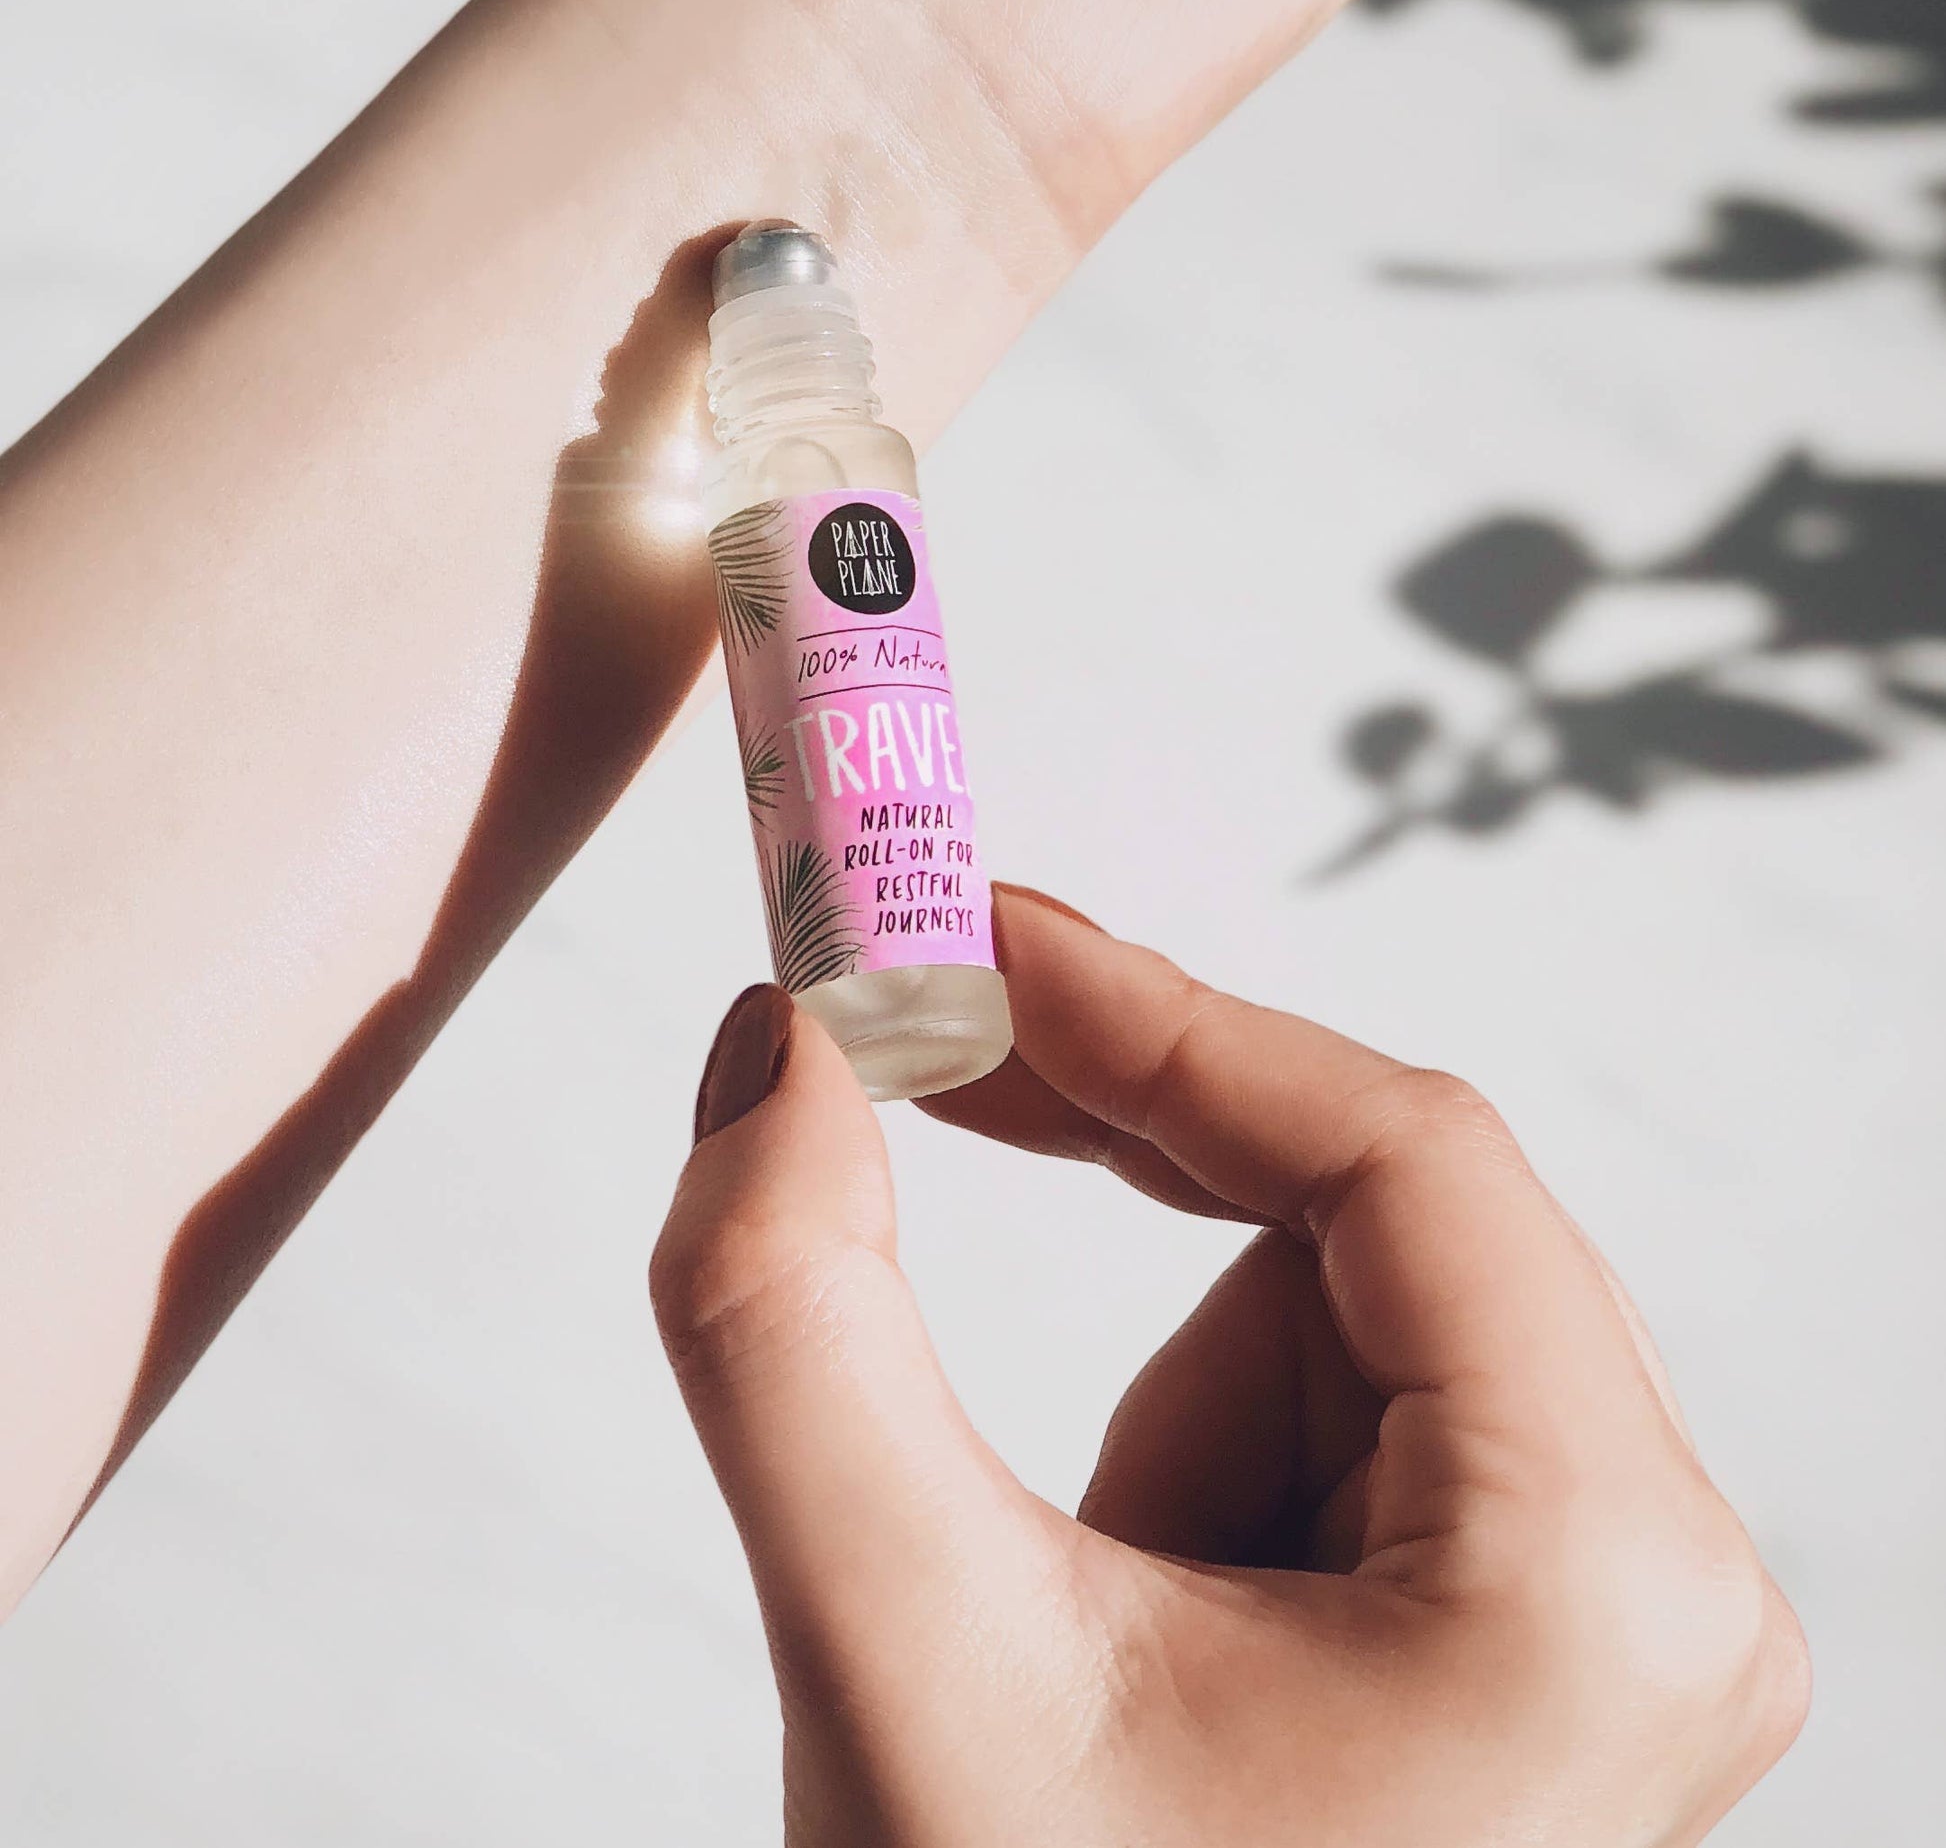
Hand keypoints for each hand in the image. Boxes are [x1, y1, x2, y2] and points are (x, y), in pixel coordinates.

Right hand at [651, 887, 1808, 1845]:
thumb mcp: (898, 1671)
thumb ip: (788, 1327)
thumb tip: (772, 1051)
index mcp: (1594, 1578)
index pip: (1404, 1158)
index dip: (1164, 1013)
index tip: (968, 938)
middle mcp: (1652, 1570)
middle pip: (1376, 1214)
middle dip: (1136, 1140)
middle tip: (923, 1041)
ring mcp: (1595, 1590)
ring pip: (1340, 1306)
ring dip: (1166, 1366)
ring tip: (1080, 1578)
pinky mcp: (1520, 1605)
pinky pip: (1342, 1396)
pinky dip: (1197, 1416)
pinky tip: (1138, 1589)